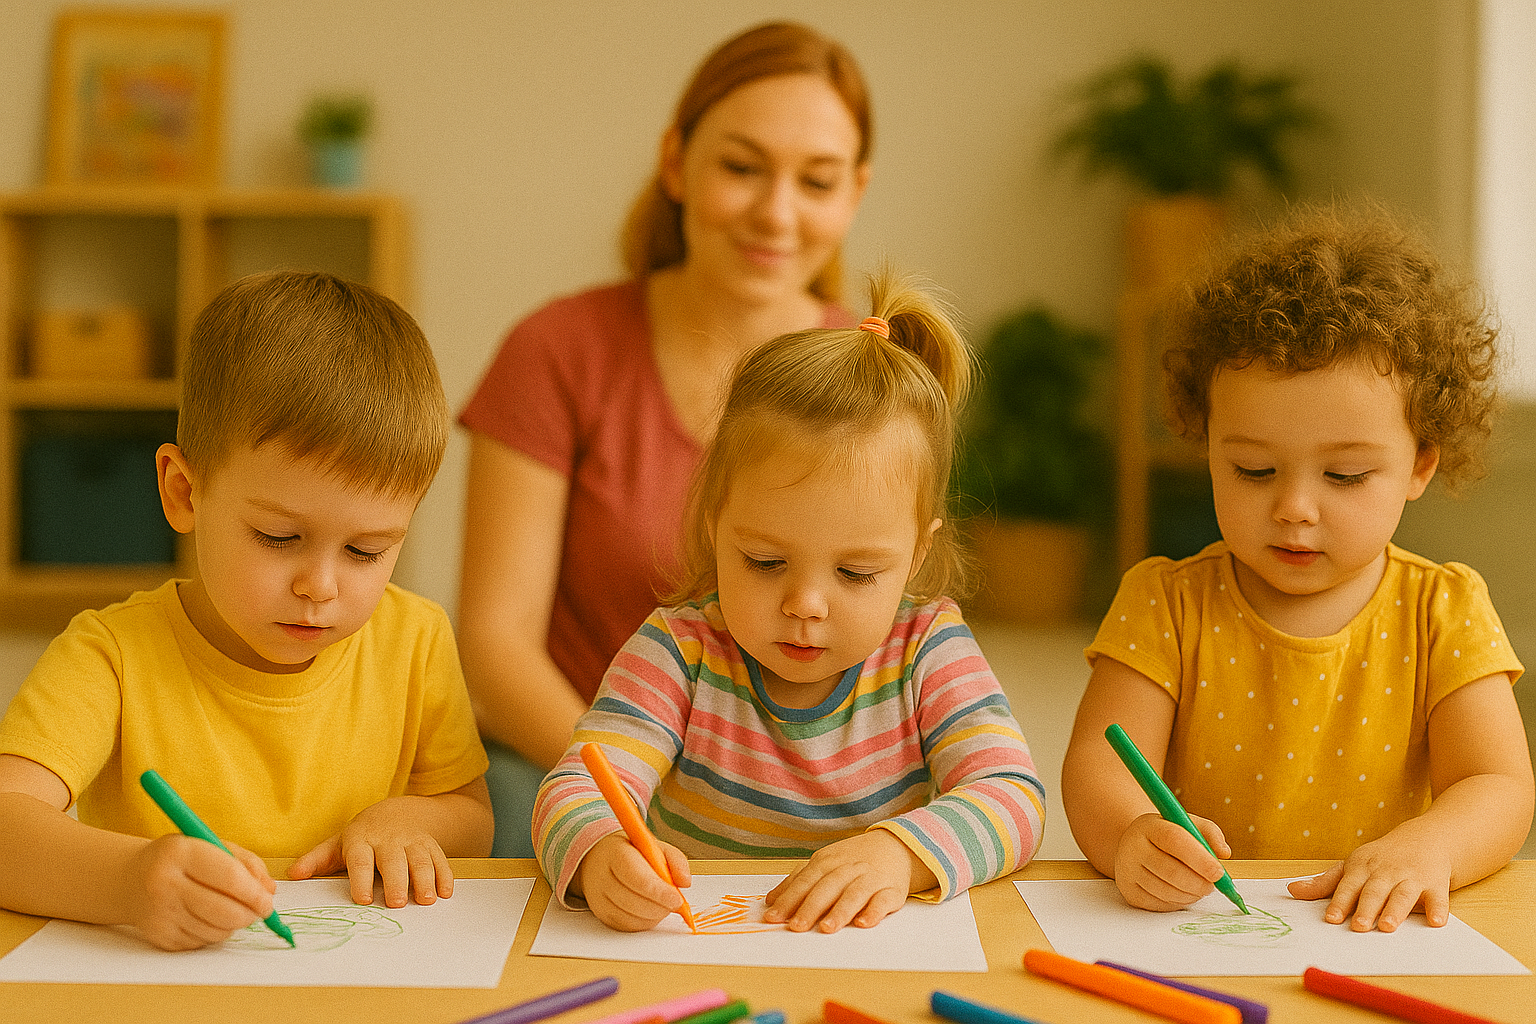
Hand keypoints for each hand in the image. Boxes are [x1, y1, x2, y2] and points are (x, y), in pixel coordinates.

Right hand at [125, 834, 276, 950]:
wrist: (132, 879)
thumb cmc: (183, 859)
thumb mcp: (212, 845)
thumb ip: (246, 863)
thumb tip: (269, 891)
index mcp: (180, 853)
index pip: (229, 877)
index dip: (255, 893)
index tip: (268, 902)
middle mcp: (165, 883)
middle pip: (224, 911)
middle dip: (250, 915)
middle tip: (258, 912)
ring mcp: (159, 913)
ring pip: (216, 931)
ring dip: (233, 924)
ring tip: (230, 909)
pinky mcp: (158, 936)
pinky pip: (202, 942)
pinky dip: (214, 933)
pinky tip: (206, 917)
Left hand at [288, 798, 453, 908]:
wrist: (400, 811)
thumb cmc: (364, 836)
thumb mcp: (339, 843)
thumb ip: (316, 860)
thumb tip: (292, 875)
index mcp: (362, 841)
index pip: (360, 860)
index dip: (361, 879)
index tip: (362, 899)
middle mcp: (388, 840)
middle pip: (393, 860)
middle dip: (396, 881)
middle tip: (396, 903)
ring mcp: (411, 841)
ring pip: (420, 858)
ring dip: (425, 879)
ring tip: (426, 899)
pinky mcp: (430, 844)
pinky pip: (439, 858)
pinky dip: (444, 875)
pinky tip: (445, 892)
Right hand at [573, 833, 691, 931]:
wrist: (600, 859)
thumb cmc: (632, 852)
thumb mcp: (655, 846)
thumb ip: (675, 860)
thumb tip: (685, 882)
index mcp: (617, 853)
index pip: (637, 878)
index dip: (660, 892)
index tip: (677, 899)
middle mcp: (602, 876)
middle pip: (633, 901)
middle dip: (660, 907)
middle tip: (675, 903)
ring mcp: (598, 897)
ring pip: (631, 917)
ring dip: (654, 915)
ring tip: (663, 903)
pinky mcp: (601, 914)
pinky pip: (626, 926)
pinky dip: (644, 922)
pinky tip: (651, 911)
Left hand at [763, 831, 932, 932]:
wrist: (894, 846)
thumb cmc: (851, 859)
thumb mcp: (822, 863)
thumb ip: (797, 881)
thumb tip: (771, 901)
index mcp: (827, 861)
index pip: (805, 881)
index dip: (789, 899)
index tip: (773, 917)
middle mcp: (848, 868)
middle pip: (827, 887)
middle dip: (810, 907)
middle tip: (796, 927)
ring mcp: (870, 878)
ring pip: (854, 894)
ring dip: (840, 911)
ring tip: (827, 928)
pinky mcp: (891, 890)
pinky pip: (883, 901)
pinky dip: (874, 911)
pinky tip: (863, 923)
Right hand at [1113, 812, 1231, 911]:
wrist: (1135, 847)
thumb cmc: (1167, 836)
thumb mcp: (1186, 825)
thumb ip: (1209, 833)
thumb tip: (1224, 853)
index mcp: (1148, 826)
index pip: (1174, 840)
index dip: (1199, 858)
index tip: (1218, 872)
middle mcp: (1133, 847)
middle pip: (1170, 870)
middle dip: (1198, 883)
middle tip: (1212, 886)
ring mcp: (1128, 871)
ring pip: (1166, 891)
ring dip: (1190, 894)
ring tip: (1200, 888)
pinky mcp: (1128, 892)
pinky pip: (1159, 904)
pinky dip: (1178, 902)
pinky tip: (1184, 893)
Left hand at [1287, 835, 1452, 931]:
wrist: (1425, 838)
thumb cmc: (1381, 859)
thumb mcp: (1352, 866)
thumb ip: (1324, 883)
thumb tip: (1292, 890)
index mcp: (1362, 867)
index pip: (1348, 886)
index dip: (1340, 902)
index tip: (1331, 918)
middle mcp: (1386, 871)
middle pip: (1374, 891)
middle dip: (1365, 908)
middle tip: (1357, 927)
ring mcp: (1412, 877)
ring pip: (1402, 894)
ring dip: (1395, 910)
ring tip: (1386, 927)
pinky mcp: (1436, 883)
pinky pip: (1438, 898)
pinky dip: (1438, 909)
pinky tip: (1436, 922)